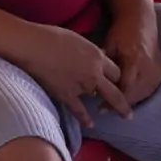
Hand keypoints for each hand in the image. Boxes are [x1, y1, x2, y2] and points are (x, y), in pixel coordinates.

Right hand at [16, 24, 131, 128]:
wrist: (32, 45)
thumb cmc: (51, 36)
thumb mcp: (77, 39)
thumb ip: (88, 52)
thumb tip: (92, 57)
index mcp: (97, 57)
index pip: (116, 72)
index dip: (117, 78)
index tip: (117, 84)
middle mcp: (94, 73)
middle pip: (115, 90)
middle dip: (122, 102)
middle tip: (128, 113)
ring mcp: (82, 86)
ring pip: (97, 98)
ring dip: (102, 105)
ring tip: (108, 113)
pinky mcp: (66, 95)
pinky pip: (79, 110)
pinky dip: (85, 118)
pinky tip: (90, 124)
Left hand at [102, 8, 160, 105]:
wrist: (141, 20)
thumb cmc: (121, 32)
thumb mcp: (108, 46)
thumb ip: (104, 65)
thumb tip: (92, 85)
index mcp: (134, 60)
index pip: (126, 88)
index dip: (114, 101)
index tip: (101, 108)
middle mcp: (149, 68)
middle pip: (136, 94)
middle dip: (121, 104)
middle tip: (106, 110)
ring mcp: (158, 70)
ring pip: (144, 94)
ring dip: (131, 101)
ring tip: (116, 107)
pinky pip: (151, 89)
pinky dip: (140, 95)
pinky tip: (128, 98)